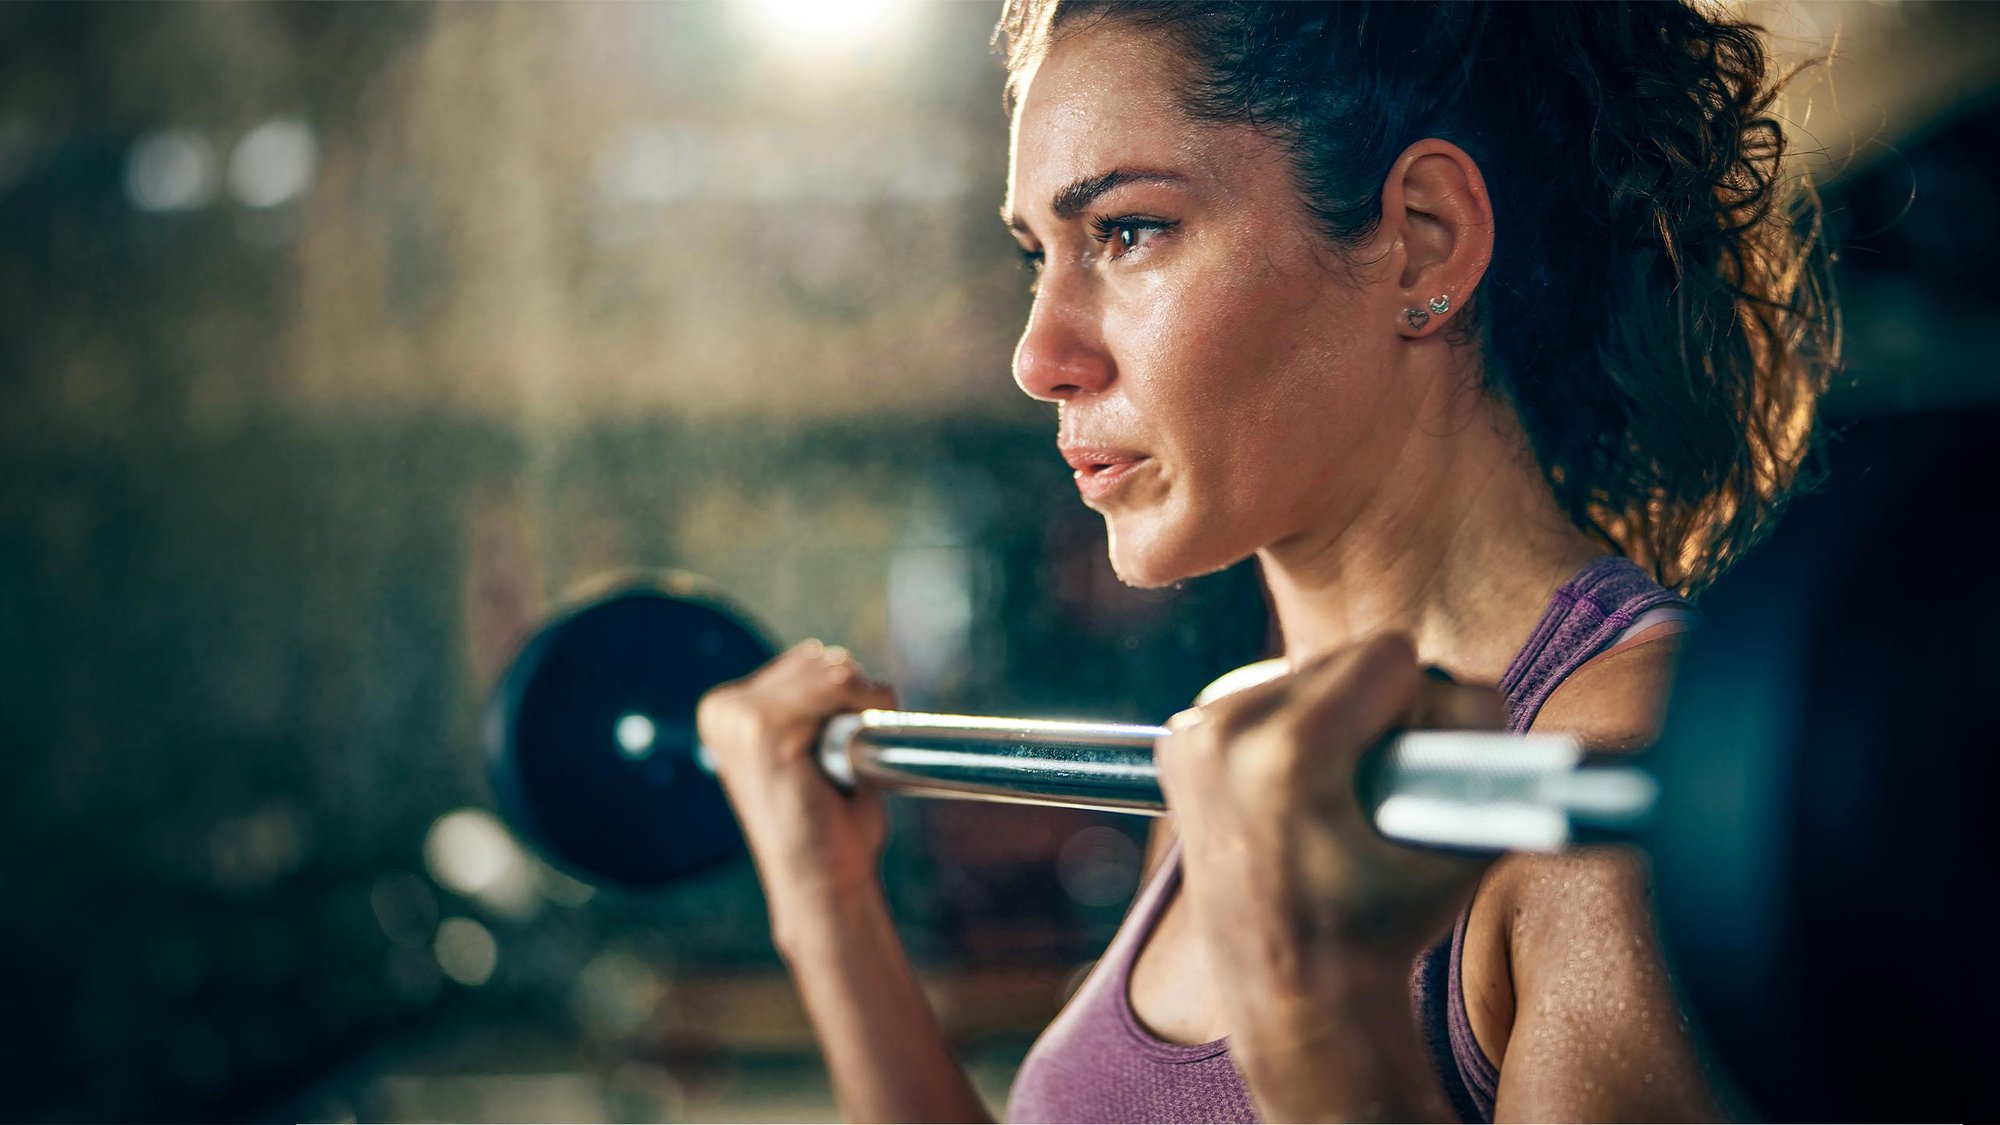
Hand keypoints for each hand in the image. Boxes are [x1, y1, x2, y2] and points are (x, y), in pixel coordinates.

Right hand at [696, 641, 898, 918]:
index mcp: (725, 710)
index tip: (846, 739)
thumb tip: (825, 652)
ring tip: (849, 759)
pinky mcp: (765, 731)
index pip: (807, 660)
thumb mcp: (806, 746)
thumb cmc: (826, 823)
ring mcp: (740, 718)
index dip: (844, 692)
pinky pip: (837, 686)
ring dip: (864, 704)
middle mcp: (723, 708)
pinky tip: (856, 751)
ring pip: (832, 670)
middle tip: (852, 753)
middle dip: (856, 695)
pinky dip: (865, 707)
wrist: (823, 880)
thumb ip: (805, 699)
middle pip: (820, 659)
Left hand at [1154, 634, 1503, 1058]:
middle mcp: (1224, 734)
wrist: (1289, 988)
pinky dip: (1287, 726)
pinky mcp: (1177, 744)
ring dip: (1331, 714)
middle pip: (1338, 660)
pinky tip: (1295, 787)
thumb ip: (1486, 753)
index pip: (1386, 655)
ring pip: (1298, 673)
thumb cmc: (1385, 922)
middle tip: (1378, 782)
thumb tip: (1476, 693)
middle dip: (1374, 707)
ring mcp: (1192, 738)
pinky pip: (1257, 696)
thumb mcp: (1461, 844)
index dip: (1421, 706)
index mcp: (1290, 752)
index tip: (1415, 760)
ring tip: (1335, 789)